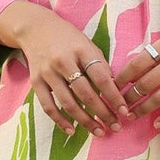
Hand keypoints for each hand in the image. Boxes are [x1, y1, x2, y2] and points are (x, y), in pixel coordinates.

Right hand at [0, 0, 131, 137]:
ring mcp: (48, 72)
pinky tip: (72, 130)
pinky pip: (48, 106)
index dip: (114, 96)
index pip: (101, 77)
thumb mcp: (87, 44)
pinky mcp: (35, 81)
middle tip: (115, 126)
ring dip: (85, 120)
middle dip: (103, 113)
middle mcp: (63, 61)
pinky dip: (60, 120)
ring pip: (68, 102)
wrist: (34, 28)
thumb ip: (100, 65)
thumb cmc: (67, 38)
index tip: (124, 111)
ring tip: (99, 131)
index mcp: (81, 50)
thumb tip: (114, 90)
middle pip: (86, 93)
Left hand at [115, 24, 159, 132]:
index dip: (123, 76)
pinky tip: (156, 124)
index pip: (139, 61)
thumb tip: (132, 71)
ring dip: (143, 109)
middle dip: (130, 96)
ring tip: (131, 116)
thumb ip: (157, 53)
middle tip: (119, 105)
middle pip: (147, 82)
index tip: (113, 85)